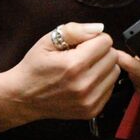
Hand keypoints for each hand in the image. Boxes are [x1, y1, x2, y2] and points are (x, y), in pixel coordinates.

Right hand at [2, 22, 120, 122]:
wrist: (23, 97)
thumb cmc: (34, 68)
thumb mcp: (47, 41)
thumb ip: (74, 30)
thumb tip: (99, 28)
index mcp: (74, 65)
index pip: (106, 42)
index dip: (94, 39)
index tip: (82, 44)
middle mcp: (84, 84)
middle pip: (113, 57)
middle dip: (100, 52)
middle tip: (83, 55)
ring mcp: (89, 100)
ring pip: (115, 72)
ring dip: (103, 67)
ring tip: (84, 68)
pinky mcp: (92, 110)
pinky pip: (110, 88)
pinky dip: (101, 82)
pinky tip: (84, 81)